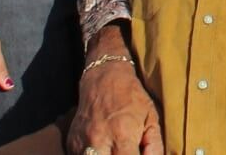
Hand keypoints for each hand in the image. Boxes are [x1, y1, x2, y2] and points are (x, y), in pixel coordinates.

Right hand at [68, 28, 161, 154]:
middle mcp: (99, 141)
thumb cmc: (131, 97)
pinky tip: (103, 150)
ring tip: (113, 149)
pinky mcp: (71, 143)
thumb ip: (154, 145)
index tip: (136, 154)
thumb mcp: (151, 118)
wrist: (103, 78)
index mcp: (122, 134)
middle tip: (124, 152)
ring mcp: (82, 143)